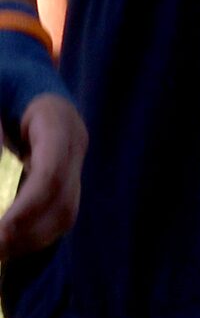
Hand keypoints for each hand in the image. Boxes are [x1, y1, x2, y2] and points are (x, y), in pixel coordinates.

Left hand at [0, 91, 85, 261]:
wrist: (22, 75)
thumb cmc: (4, 83)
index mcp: (56, 118)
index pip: (52, 171)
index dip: (29, 205)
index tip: (1, 232)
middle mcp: (73, 142)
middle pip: (64, 200)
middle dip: (28, 232)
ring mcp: (73, 160)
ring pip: (66, 213)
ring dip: (31, 240)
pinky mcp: (66, 175)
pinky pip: (59, 213)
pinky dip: (34, 234)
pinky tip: (9, 242)